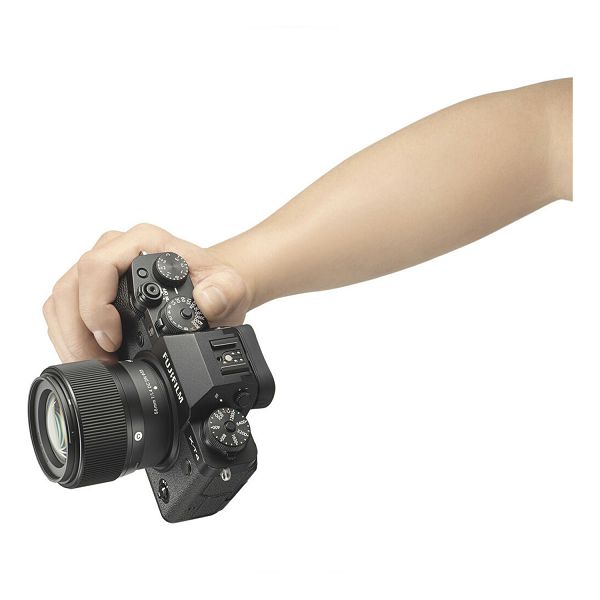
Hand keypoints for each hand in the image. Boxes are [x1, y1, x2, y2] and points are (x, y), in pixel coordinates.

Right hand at [43, 224, 252, 362]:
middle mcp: (115, 249)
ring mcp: (99, 267)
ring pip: (60, 299)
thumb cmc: (212, 283)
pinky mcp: (89, 287)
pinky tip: (91, 356)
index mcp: (143, 242)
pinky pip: (63, 310)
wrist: (209, 287)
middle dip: (78, 332)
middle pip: (70, 286)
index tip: (112, 339)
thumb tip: (206, 300)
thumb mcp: (229, 288)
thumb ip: (223, 292)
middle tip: (99, 363)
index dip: (96, 306)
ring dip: (69, 337)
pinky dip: (70, 336)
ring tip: (95, 365)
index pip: (98, 265)